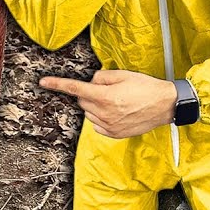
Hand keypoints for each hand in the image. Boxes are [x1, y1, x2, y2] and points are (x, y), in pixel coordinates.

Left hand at [39, 69, 176, 138]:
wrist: (166, 105)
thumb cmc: (146, 88)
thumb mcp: (123, 75)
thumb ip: (101, 77)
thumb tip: (91, 82)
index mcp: (105, 96)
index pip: (75, 88)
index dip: (57, 84)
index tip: (43, 82)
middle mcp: (105, 113)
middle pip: (82, 100)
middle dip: (89, 93)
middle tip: (107, 90)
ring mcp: (109, 125)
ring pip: (88, 113)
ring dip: (95, 106)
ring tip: (116, 101)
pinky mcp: (114, 134)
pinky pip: (96, 124)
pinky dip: (100, 117)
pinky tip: (116, 112)